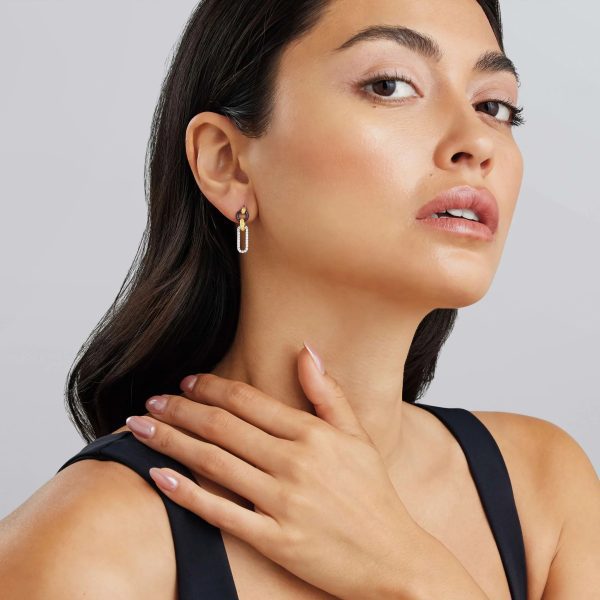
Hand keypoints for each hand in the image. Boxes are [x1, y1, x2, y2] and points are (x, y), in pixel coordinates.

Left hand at [124, 342, 419, 599]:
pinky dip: (185, 494)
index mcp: (312, 433)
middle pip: (222, 427)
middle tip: (149, 402)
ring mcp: (283, 501)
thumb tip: (306, 350)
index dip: (210, 387)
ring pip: (213, 463)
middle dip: (179, 410)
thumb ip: (328, 393)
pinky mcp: (275, 539)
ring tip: (139, 428)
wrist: (394, 559)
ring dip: (170, 441)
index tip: (185, 382)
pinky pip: (220, 512)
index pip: (248, 400)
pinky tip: (159, 476)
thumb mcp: (358, 436)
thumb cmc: (373, 493)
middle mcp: (294, 462)